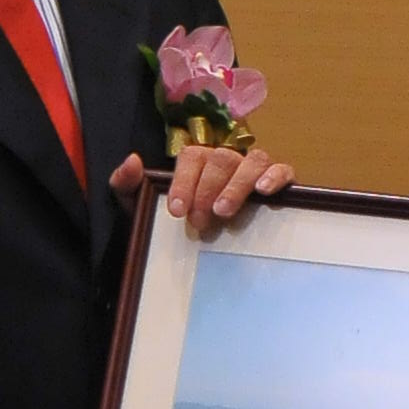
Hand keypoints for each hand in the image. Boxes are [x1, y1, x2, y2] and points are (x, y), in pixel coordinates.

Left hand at [109, 142, 295, 237]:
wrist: (193, 252)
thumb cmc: (172, 225)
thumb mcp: (138, 207)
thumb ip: (125, 185)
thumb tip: (132, 160)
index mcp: (197, 163)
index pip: (192, 157)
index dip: (184, 181)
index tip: (176, 211)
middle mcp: (226, 161)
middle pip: (221, 159)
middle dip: (207, 189)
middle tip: (198, 220)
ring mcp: (253, 171)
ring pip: (252, 161)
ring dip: (237, 185)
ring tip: (224, 211)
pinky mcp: (278, 183)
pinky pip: (283, 169)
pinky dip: (276, 175)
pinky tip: (265, 192)